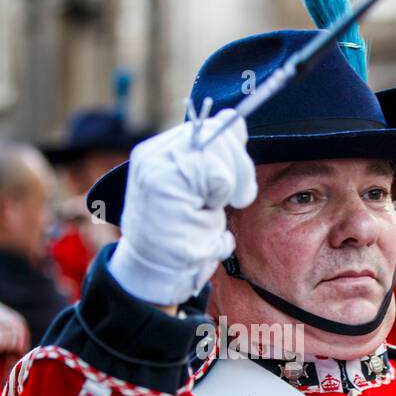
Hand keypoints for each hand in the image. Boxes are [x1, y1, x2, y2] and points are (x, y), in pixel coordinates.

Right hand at [109, 109, 257, 306]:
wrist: (154, 274)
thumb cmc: (182, 236)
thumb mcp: (202, 191)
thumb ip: (217, 158)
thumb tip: (237, 121)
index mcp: (160, 152)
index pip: (215, 126)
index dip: (236, 154)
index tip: (236, 187)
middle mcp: (154, 155)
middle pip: (220, 135)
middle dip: (241, 170)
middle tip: (238, 200)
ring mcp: (157, 171)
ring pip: (219, 156)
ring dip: (228, 191)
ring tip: (209, 212)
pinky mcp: (164, 189)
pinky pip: (218, 178)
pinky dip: (220, 207)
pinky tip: (201, 225)